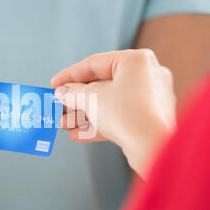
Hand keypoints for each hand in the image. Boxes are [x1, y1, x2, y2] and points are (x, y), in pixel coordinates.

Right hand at [51, 49, 175, 175]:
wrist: (154, 148)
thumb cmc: (129, 115)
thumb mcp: (92, 99)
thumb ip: (73, 93)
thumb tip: (62, 92)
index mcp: (136, 61)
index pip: (95, 63)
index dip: (70, 75)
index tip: (55, 85)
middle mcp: (146, 76)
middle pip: (102, 84)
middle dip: (76, 99)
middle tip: (59, 106)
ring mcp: (150, 98)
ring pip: (109, 103)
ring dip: (83, 113)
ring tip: (63, 123)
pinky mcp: (148, 119)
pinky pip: (119, 116)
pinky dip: (98, 123)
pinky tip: (78, 133)